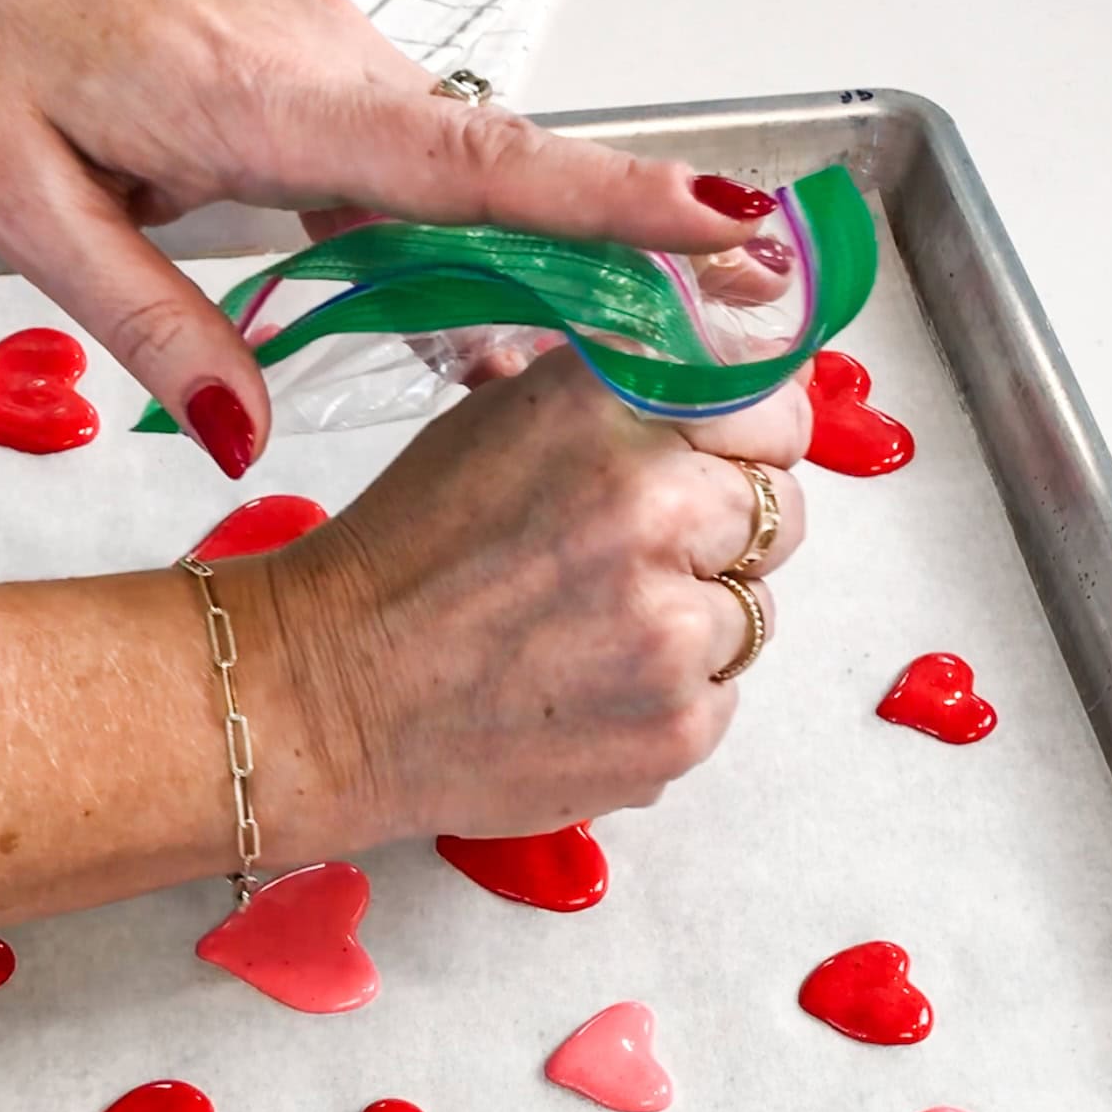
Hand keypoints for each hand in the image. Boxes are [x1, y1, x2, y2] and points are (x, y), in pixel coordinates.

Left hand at [0, 0, 786, 474]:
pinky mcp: (311, 85)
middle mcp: (320, 72)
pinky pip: (418, 180)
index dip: (612, 201)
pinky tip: (479, 333)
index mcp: (261, 96)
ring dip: (537, 277)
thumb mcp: (25, 201)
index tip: (728, 227)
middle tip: (715, 339)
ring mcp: (324, 71)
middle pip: (505, 185)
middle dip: (616, 260)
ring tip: (605, 371)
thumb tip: (244, 434)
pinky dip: (462, 258)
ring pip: (468, 188)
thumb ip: (148, 318)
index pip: (478, 162)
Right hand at [267, 348, 808, 844]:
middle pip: (781, 514)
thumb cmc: (402, 560)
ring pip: (753, 616)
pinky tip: (588, 693)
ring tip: (594, 638)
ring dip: (695, 622)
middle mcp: (657, 512)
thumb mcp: (500, 424)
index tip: (721, 466)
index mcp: (610, 411)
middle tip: (639, 564)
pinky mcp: (677, 730)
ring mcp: (675, 634)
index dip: (747, 443)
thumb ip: (623, 398)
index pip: (773, 408)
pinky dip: (669, 700)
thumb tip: (731, 381)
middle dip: (723, 535)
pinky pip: (720, 700)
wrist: (329, 696)